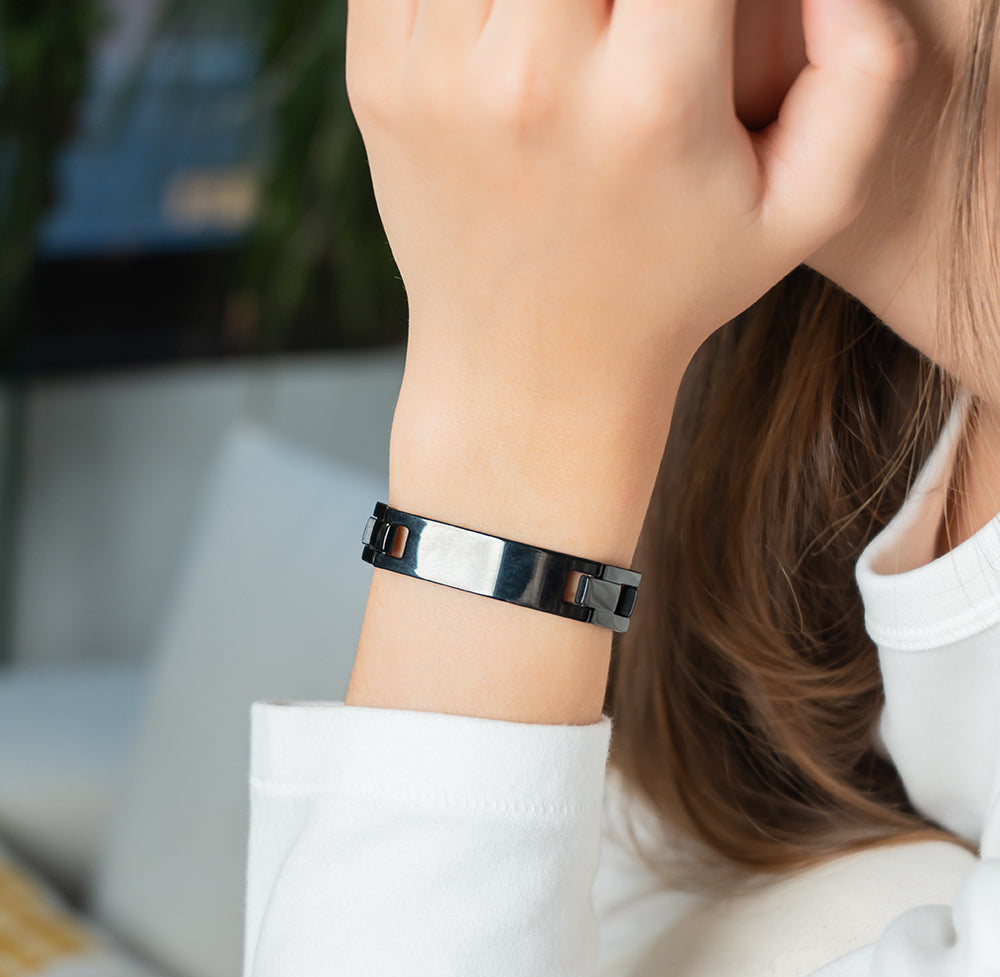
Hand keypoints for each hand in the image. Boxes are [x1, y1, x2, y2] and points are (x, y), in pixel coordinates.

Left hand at [346, 0, 917, 417]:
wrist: (528, 373)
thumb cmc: (670, 288)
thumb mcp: (805, 211)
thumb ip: (864, 72)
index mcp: (651, 102)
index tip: (689, 6)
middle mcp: (532, 81)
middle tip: (633, 10)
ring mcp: (436, 78)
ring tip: (578, 19)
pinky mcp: (376, 83)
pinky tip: (506, 18)